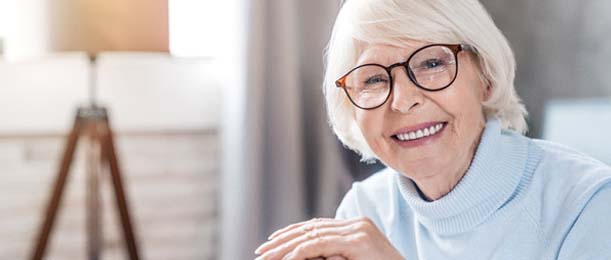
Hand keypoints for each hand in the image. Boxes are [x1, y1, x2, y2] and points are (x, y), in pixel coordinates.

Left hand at [254, 217, 403, 259]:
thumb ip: (333, 256)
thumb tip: (302, 256)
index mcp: (356, 227)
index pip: (316, 226)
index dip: (292, 234)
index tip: (270, 244)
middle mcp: (357, 224)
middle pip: (311, 228)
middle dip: (283, 240)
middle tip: (261, 251)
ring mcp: (359, 230)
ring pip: (312, 234)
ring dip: (286, 247)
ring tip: (267, 257)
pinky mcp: (359, 240)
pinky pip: (321, 244)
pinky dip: (301, 251)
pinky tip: (287, 259)